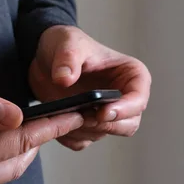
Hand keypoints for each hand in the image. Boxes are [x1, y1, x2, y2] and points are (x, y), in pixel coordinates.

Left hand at [28, 25, 150, 150]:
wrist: (45, 59)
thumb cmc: (66, 45)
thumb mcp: (67, 44)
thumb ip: (67, 59)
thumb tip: (65, 79)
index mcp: (131, 75)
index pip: (138, 99)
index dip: (125, 109)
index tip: (102, 112)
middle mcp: (124, 98)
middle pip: (128, 124)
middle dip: (105, 124)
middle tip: (82, 117)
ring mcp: (106, 114)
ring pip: (105, 133)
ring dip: (85, 129)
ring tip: (64, 114)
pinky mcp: (88, 125)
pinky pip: (83, 140)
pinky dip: (70, 135)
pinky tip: (57, 121)